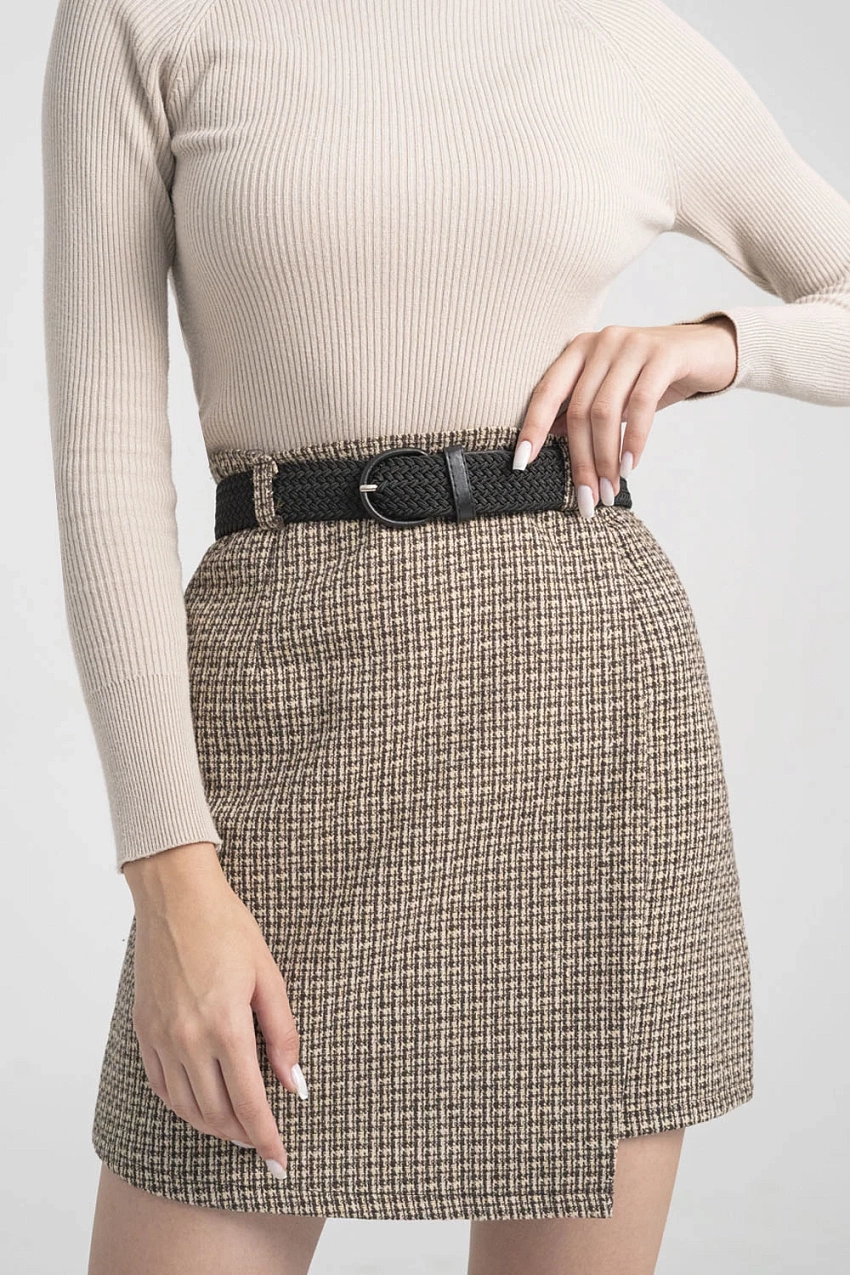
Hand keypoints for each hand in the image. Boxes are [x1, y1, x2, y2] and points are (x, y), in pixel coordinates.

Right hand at [123, 841, 306, 1178]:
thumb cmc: (228, 928)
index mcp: (225, 1026)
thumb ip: (283, 1033)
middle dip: (242, 1135)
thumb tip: (294, 1083)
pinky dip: (183, 1104)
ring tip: (236, 1127)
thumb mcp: (269, 976)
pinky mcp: (144, 1029)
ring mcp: (161, 1037)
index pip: (249, 1103)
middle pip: (216, 1114)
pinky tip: (200, 1102)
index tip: (279, 1162)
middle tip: (262, 1140)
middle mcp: (188, 1039)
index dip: (266, 1138)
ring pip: (186, 1107)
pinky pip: (162, 1085)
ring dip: (213, 1126)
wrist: (176, 898)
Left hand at [512, 317, 737, 517]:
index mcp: (580, 349)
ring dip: (605, 458)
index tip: (521, 465)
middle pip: (578, 410)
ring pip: (606, 411)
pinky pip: (640, 404)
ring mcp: (632, 344)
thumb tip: (547, 442)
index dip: (531, 428)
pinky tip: (630, 466)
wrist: (709, 351)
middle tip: (586, 498)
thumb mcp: (613, 393)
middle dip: (581, 461)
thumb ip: (582, 410)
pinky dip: (633, 440)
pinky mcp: (663, 355)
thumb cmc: (653, 379)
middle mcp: (601, 341)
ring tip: (610, 490)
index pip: (546, 392)